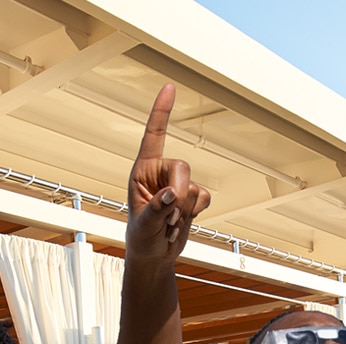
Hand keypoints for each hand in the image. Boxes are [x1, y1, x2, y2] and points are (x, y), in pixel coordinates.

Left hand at [125, 84, 211, 264]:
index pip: (154, 135)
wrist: (154, 255)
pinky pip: (204, 198)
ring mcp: (178, 184)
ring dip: (184, 211)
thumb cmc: (141, 237)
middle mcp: (161, 172)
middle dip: (179, 196)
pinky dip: (195, 213)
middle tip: (168, 219)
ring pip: (194, 187)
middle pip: (183, 168)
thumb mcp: (143, 226)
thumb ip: (156, 209)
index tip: (170, 87)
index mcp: (142, 169)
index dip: (162, 111)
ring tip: (168, 225)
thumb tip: (172, 194)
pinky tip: (181, 224)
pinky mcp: (193, 196)